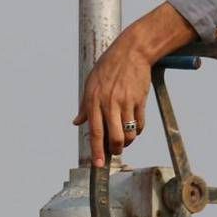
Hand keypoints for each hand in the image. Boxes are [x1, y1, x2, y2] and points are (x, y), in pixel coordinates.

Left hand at [73, 40, 150, 166]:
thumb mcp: (90, 84)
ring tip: (124, 140)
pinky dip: (137, 131)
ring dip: (127, 142)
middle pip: (114, 137)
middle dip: (115, 150)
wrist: (132, 52)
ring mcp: (126, 102)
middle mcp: (109, 104)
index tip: (99, 164)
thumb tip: (76, 122)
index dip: (97, 151)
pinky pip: (140, 124)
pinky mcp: (140, 100)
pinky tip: (134, 129)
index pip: (95, 132)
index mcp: (94, 101)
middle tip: (115, 151)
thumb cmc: (108, 67)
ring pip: (129, 133)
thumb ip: (84, 106)